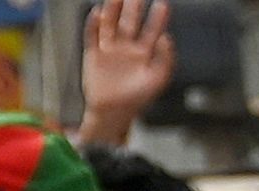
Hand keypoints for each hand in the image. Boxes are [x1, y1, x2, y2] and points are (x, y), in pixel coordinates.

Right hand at [79, 0, 176, 142]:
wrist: (111, 113)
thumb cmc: (136, 98)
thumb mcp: (159, 79)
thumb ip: (166, 58)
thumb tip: (165, 38)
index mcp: (145, 51)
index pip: (153, 29)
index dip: (158, 17)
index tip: (161, 5)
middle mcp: (127, 46)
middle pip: (130, 21)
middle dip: (133, 6)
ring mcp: (110, 50)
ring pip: (111, 25)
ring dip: (113, 10)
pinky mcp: (93, 56)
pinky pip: (92, 36)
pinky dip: (93, 25)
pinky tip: (97, 13)